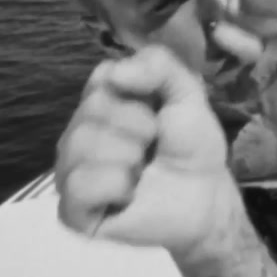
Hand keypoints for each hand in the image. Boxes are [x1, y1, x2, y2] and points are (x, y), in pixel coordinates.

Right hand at [54, 45, 237, 254]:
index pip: (103, 77)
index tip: (159, 113)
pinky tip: (128, 195)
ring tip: (142, 172)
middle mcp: (79, 133)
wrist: (206, 199)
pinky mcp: (72, 211)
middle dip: (139, 128)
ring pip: (82, 144)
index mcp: (101, 103)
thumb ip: (158, 65)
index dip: (140, 95)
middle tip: (154, 148)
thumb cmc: (192, 148)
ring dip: (128, 159)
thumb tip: (113, 73)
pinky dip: (113, 186)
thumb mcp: (187, 94)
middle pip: (93, 108)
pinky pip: (78, 185)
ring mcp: (71, 172)